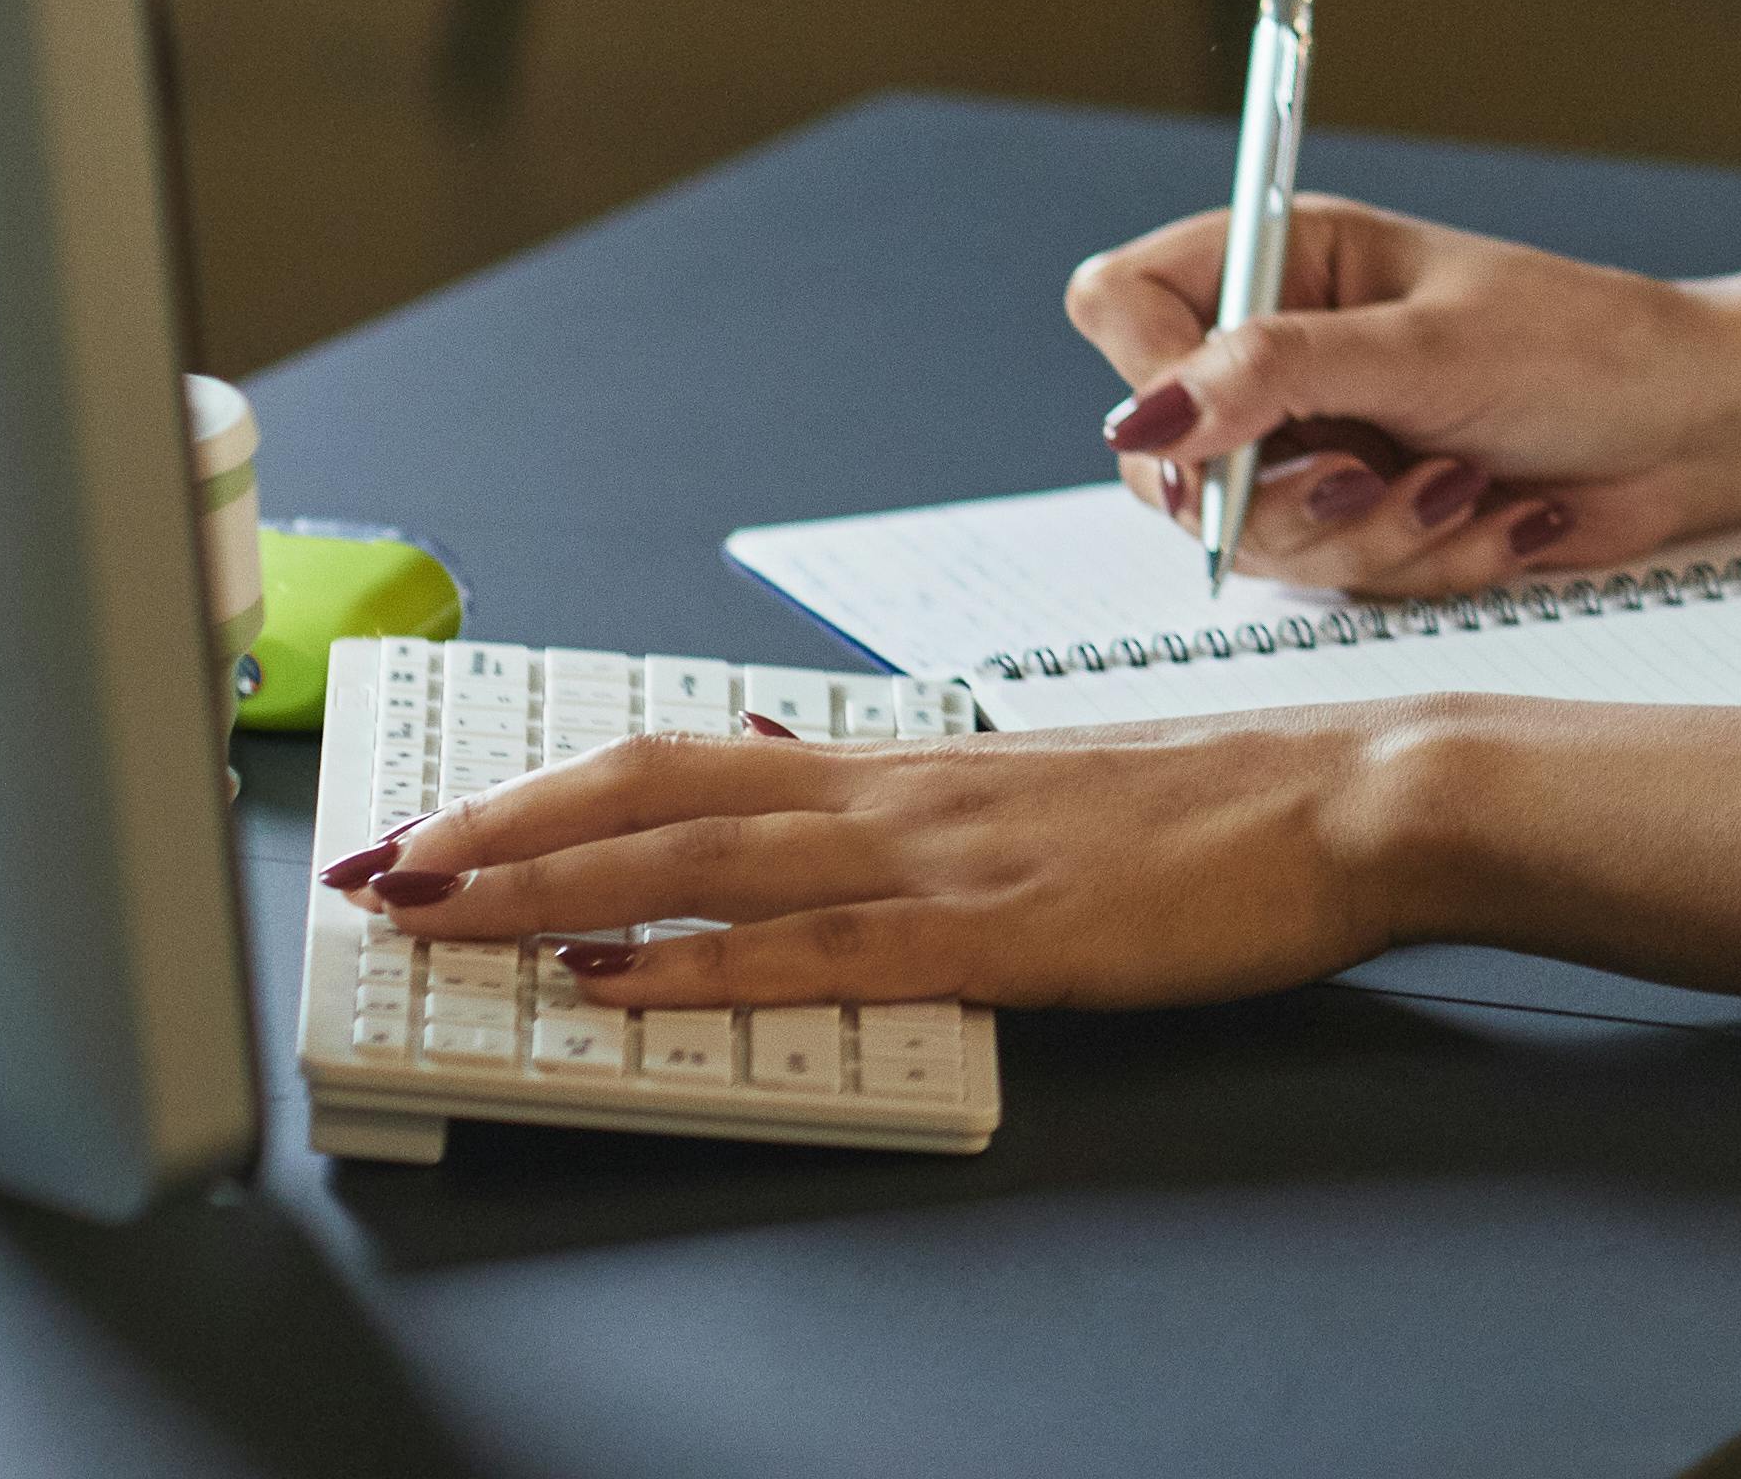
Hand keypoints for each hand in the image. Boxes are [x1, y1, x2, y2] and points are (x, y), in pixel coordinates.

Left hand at [337, 708, 1418, 1014]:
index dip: (556, 791)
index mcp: (918, 768)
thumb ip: (945, 824)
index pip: (694, 759)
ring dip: (554, 884)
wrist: (1360, 795)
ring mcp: (945, 857)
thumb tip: (838, 836)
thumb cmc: (1235, 809)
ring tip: (439, 911)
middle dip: (501, 831)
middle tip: (380, 866)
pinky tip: (616, 980)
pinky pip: (816, 949)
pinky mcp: (998, 930)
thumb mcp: (1061, 806)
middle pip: (658, 790)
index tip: (450, 822)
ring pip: (706, 857)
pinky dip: (699, 965)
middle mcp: (906, 794)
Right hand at [1070, 195, 1740, 598]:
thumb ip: (1274, 377)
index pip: (1125, 304)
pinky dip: (1425, 557)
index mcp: (1289, 262)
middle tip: (1368, 476)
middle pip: (1170, 457)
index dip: (1148, 380)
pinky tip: (1503, 514)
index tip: (1208, 442)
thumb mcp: (1425, 351)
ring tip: (1464, 485)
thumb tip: (1145, 422)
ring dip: (1372, 532)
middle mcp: (1286, 353)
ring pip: (1256, 534)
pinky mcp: (1369, 516)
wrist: (1697, 432)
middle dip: (1279, 496)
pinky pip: (1340, 575)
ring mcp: (1322, 440)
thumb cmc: (1588, 350)